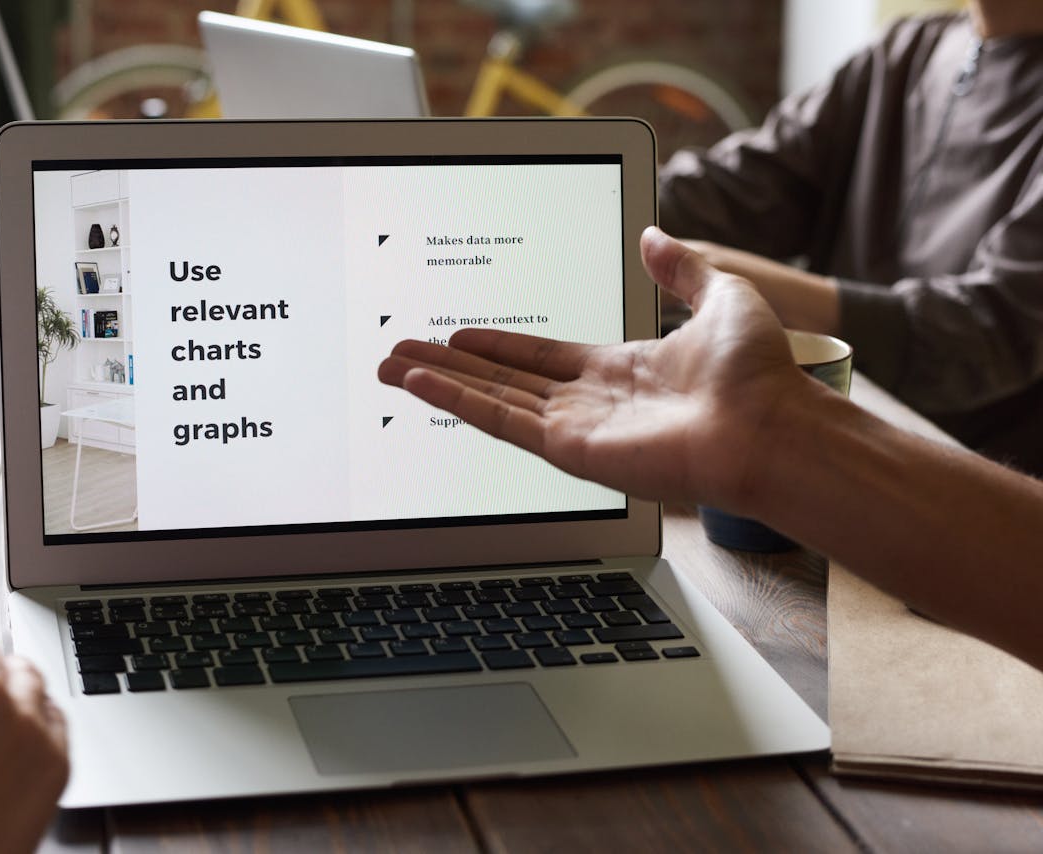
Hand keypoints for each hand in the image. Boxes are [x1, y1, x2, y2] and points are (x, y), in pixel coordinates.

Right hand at [378, 227, 815, 511]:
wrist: (775, 428)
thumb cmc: (759, 376)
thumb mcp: (720, 296)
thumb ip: (681, 269)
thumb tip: (656, 235)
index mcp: (619, 370)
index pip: (541, 356)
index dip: (498, 344)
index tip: (460, 335)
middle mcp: (590, 401)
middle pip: (502, 378)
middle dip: (449, 365)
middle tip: (405, 351)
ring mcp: (577, 428)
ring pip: (489, 399)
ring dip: (438, 383)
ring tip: (393, 366)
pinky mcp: (571, 450)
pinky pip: (500, 421)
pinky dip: (456, 402)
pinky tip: (421, 384)